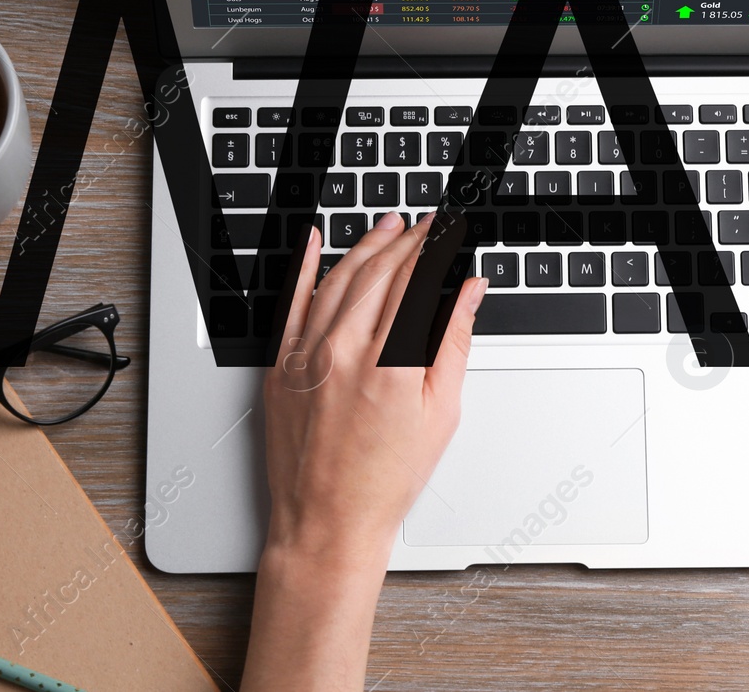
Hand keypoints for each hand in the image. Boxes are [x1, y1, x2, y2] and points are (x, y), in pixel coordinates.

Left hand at [242, 212, 486, 691]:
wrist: (327, 524)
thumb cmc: (385, 481)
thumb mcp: (440, 413)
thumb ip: (452, 342)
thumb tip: (467, 293)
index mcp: (390, 363)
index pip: (414, 281)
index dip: (433, 248)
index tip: (446, 231)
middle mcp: (343, 352)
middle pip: (378, 273)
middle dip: (405, 240)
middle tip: (424, 223)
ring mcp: (306, 358)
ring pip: (336, 280)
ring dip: (365, 247)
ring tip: (387, 227)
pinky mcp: (280, 368)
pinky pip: (291, 304)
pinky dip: (304, 269)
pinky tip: (314, 244)